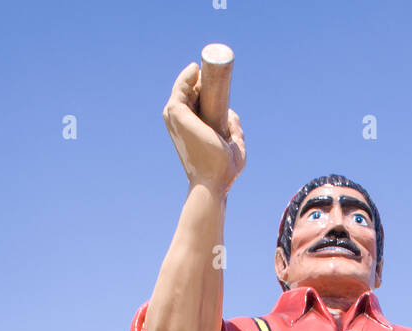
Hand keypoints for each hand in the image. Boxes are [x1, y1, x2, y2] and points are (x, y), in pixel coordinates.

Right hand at [163, 62, 245, 194]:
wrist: (213, 182)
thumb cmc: (222, 172)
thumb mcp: (235, 147)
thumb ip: (235, 130)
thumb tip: (232, 113)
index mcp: (190, 130)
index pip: (195, 103)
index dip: (205, 91)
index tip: (218, 82)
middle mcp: (179, 123)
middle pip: (189, 94)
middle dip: (200, 82)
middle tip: (215, 73)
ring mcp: (176, 118)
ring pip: (184, 89)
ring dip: (194, 76)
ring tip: (208, 69)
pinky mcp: (177, 113)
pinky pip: (181, 87)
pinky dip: (186, 75)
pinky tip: (197, 68)